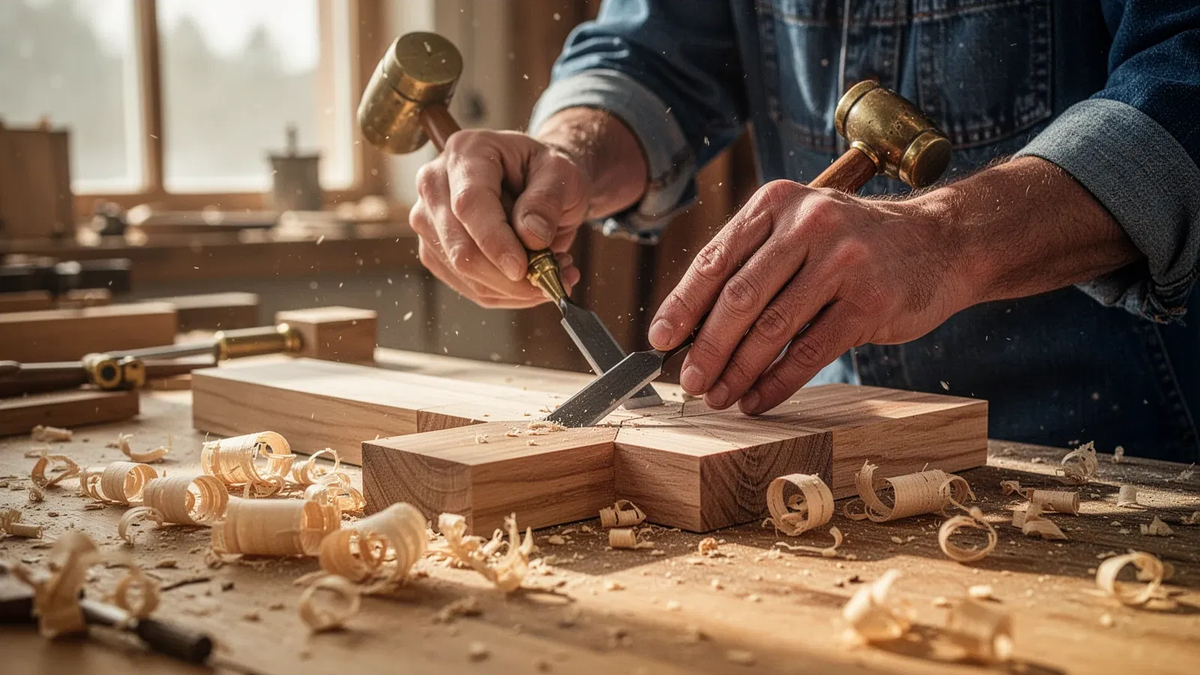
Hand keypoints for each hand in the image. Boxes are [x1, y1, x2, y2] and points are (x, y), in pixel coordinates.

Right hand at [409, 130, 586, 307]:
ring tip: (554, 272)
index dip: (494, 241)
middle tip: (555, 278)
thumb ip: (548, 200)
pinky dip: (506, 293)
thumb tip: (532, 237)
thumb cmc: (545, 173)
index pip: (469, 204)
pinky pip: (468, 287)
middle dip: (508, 276)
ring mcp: (428, 220)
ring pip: (463, 273)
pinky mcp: (435, 250)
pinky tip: (534, 279)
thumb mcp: (561, 174)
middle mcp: (435, 184)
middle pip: (460, 246)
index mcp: (466, 153)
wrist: (534, 183)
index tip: (522, 269)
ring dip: (513, 287)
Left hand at [648, 180, 970, 413]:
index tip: (660, 341)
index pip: (715, 259)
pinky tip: (757, 399)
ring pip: (772, 328)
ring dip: (738, 371)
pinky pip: (810, 351)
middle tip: (689, 381)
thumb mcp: (800, 230)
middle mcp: (808, 223)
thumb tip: (690, 327)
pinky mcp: (870, 301)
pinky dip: (777, 382)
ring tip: (718, 397)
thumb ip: (752, 264)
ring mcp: (843, 261)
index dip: (682, 305)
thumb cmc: (854, 245)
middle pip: (739, 297)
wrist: (940, 243)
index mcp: (777, 203)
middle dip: (706, 347)